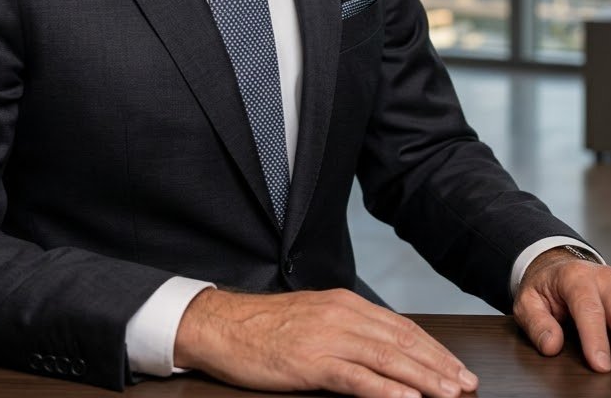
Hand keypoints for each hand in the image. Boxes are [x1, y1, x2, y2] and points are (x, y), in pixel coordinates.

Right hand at [174, 287, 477, 397]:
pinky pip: (356, 377)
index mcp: (343, 303)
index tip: (457, 368)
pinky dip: (385, 390)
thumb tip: (382, 351)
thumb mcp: (312, 318)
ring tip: (450, 394)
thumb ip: (346, 329)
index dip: (433, 349)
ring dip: (424, 378)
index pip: (399, 327)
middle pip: (401, 342)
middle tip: (467, 385)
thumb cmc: (264, 327)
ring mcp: (327, 338)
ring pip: (387, 359)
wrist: (223, 325)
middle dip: (438, 365)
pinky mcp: (311, 362)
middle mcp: (341, 315)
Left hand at [514, 246, 610, 370]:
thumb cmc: (543, 286)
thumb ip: (536, 324)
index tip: (600, 365)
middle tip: (602, 365)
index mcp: (573, 278)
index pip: (588, 309)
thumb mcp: (526, 301)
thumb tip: (551, 346)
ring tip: (604, 354)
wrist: (555, 268)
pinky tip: (608, 347)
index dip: (595, 339)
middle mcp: (601, 279)